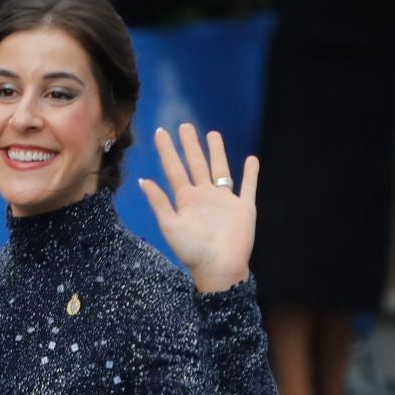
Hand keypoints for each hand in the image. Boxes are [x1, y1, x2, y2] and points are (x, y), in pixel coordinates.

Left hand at [137, 124, 257, 294]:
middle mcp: (204, 196)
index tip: (161, 132)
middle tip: (185, 125)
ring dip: (217, 152)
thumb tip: (143, 180)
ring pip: (220, 169)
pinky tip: (251, 159)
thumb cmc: (193, 251)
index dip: (167, 151)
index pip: (175, 169)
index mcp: (186, 199)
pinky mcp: (244, 207)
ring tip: (212, 134)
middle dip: (190, 145)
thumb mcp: (170, 226)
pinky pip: (248, 186)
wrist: (219, 268)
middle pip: (196, 163)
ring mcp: (224, 200)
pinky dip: (251, 173)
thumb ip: (159, 202)